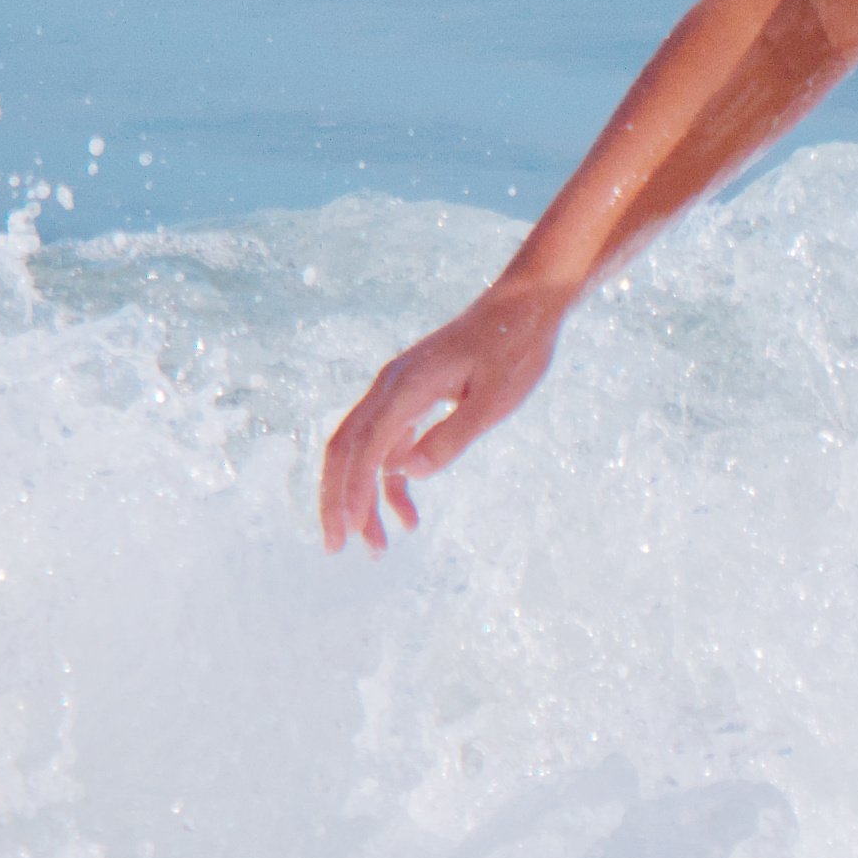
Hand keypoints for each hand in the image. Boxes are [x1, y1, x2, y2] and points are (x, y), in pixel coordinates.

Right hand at [318, 283, 566, 551]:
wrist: (523, 308)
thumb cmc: (513, 350)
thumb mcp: (493, 399)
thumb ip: (453, 435)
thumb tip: (408, 474)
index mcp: (404, 386)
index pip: (363, 447)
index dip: (350, 492)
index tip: (345, 533)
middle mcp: (389, 388)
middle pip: (345, 451)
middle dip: (337, 501)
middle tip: (335, 548)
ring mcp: (397, 395)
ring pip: (364, 453)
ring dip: (364, 499)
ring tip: (376, 548)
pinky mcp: (411, 402)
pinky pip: (389, 448)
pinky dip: (392, 483)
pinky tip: (408, 517)